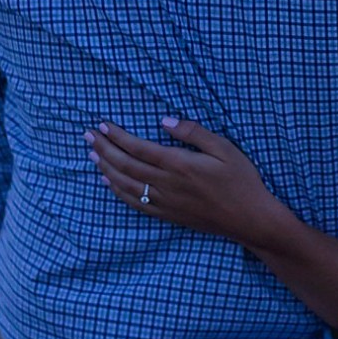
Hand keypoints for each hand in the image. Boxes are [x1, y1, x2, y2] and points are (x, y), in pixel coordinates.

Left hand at [85, 115, 284, 249]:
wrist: (249, 219)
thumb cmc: (241, 180)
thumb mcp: (224, 148)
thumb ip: (193, 132)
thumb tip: (164, 120)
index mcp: (179, 164)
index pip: (138, 148)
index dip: (117, 136)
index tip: (102, 125)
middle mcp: (167, 184)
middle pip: (126, 165)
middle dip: (104, 149)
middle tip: (87, 135)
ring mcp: (165, 202)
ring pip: (125, 184)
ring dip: (105, 168)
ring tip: (92, 154)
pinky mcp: (167, 215)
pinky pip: (135, 202)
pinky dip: (117, 191)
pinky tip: (108, 182)